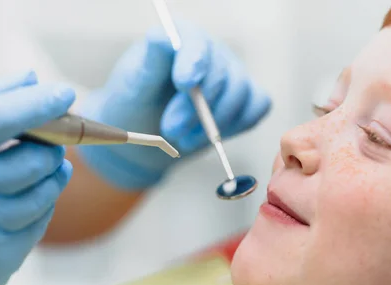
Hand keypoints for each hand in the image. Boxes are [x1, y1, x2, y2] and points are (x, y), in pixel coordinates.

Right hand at [0, 72, 74, 284]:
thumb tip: (31, 77)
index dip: (38, 103)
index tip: (65, 93)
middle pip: (35, 160)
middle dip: (54, 149)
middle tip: (55, 145)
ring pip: (45, 194)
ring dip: (54, 178)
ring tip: (48, 169)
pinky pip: (40, 223)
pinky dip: (42, 207)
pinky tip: (26, 202)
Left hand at [77, 23, 270, 189]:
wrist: (147, 134)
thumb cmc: (135, 105)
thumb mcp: (133, 85)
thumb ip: (150, 63)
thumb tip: (163, 37)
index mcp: (182, 39)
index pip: (196, 42)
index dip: (194, 62)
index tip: (183, 84)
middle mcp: (211, 52)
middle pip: (221, 74)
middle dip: (197, 108)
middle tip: (171, 130)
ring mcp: (232, 74)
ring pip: (240, 94)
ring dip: (214, 124)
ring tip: (183, 140)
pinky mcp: (245, 98)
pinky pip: (257, 107)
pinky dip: (237, 126)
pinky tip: (208, 138)